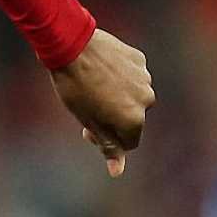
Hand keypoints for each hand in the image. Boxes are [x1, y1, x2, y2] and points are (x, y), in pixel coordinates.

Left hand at [49, 28, 154, 177]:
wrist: (71, 45)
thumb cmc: (74, 86)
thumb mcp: (87, 120)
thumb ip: (106, 144)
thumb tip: (117, 172)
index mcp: (133, 120)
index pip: (128, 143)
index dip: (106, 139)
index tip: (87, 128)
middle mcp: (146, 100)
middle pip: (131, 118)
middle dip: (113, 116)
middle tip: (88, 105)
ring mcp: (144, 78)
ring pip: (132, 95)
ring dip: (117, 95)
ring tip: (92, 84)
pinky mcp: (139, 60)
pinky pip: (131, 75)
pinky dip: (119, 76)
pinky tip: (100, 69)